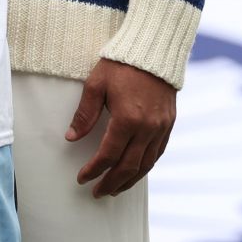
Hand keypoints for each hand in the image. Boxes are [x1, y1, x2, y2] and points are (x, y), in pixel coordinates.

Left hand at [68, 58, 177, 196]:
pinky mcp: (169, 122)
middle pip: (128, 167)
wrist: (155, 49)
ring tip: (116, 188)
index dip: (94, 171)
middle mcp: (147, 127)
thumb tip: (72, 137)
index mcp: (127, 119)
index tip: (82, 178)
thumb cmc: (122, 64)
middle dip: (111, 183)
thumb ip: (85, 114)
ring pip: (146, 164)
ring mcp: (161, 126)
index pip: (108, 156)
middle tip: (97, 192)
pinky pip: (159, 151)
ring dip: (130, 180)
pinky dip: (146, 165)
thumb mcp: (96, 85)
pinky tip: (137, 170)